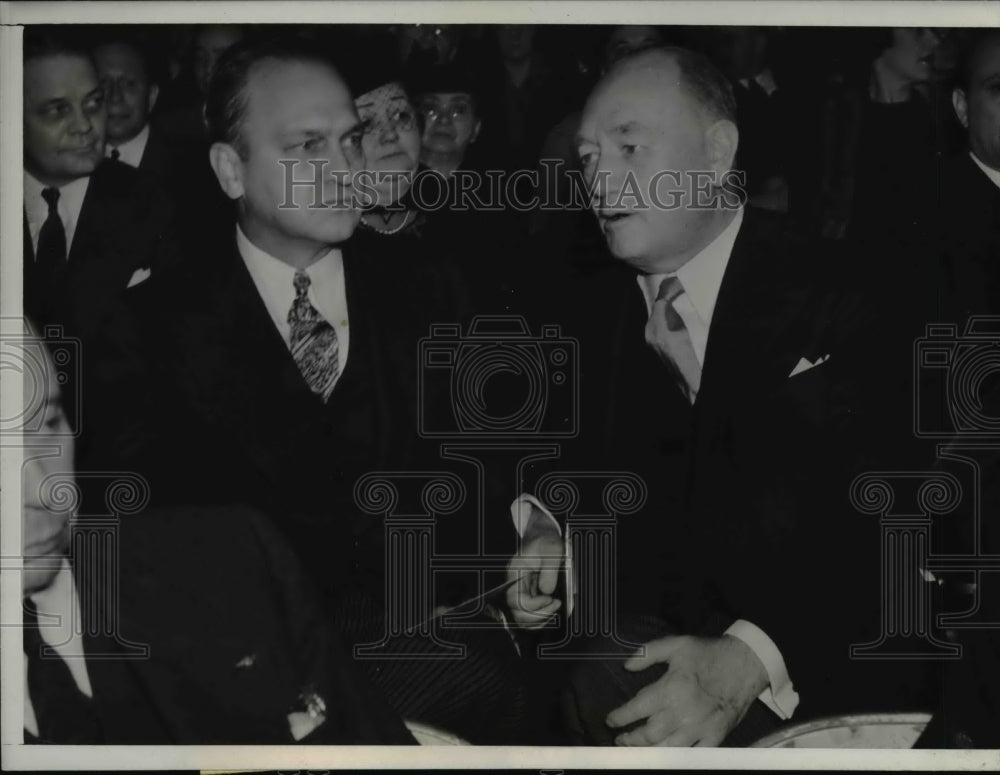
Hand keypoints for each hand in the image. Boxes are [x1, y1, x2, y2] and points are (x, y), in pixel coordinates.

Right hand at [505, 533, 563, 627]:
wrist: (546, 540)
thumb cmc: (547, 542)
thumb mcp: (552, 550)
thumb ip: (550, 569)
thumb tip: (547, 591)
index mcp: (515, 573)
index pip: (515, 599)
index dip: (533, 605)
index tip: (550, 597)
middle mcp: (516, 586)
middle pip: (517, 614)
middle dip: (538, 614)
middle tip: (556, 604)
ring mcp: (523, 593)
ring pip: (524, 619)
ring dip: (541, 619)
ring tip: (556, 606)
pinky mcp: (532, 597)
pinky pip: (532, 616)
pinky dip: (543, 618)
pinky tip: (554, 608)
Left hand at [606, 635, 768, 745]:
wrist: (745, 663)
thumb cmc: (709, 653)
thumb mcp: (676, 645)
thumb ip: (648, 653)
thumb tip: (627, 666)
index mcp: (671, 689)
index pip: (636, 709)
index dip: (620, 717)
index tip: (610, 720)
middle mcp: (682, 712)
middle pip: (648, 735)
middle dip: (630, 739)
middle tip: (620, 739)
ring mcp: (700, 728)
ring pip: (667, 749)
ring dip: (649, 751)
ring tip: (638, 749)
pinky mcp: (715, 736)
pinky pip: (694, 755)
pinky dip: (679, 757)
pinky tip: (668, 756)